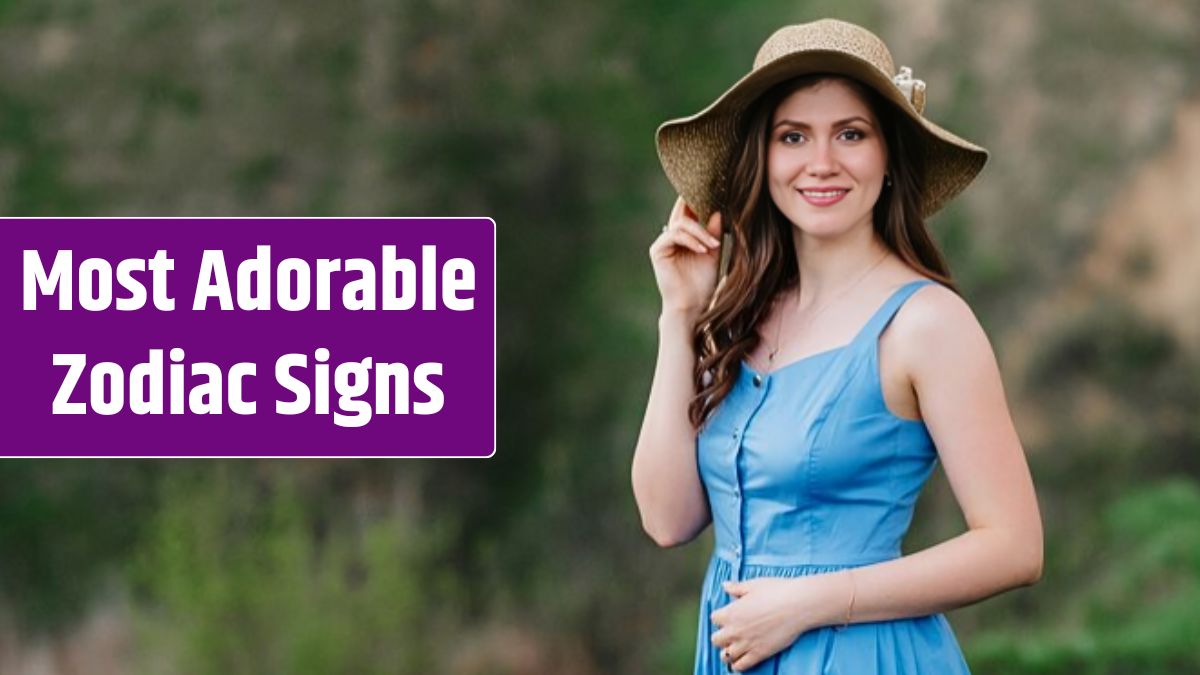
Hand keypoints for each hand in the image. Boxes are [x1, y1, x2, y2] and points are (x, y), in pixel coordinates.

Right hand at [649, 196, 722, 316]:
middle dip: (696, 203)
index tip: (715, 189)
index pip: (689, 212)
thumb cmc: (703, 283)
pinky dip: (690, 241)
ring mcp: (663, 243)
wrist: (692, 305)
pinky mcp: (657, 250)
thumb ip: (713, 233)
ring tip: (713, 247)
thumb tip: (718, 211)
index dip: (698, 200)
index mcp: (685, 236)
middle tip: (712, 196)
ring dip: (700, 233)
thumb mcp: (713, 253)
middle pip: (682, 212)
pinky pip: (673, 235)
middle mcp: (672, 236)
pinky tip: (703, 250)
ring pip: (681, 224)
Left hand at [710, 574, 842, 670]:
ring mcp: (746, 644)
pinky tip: (743, 659)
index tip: (729, 616)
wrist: (798, 605)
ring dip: (729, 652)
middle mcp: (735, 630)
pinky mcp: (759, 654)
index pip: (714, 619)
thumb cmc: (777, 591)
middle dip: (722, 636)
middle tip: (732, 633)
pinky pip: (741, 666)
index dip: (721, 617)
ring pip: (726, 656)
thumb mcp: (753, 585)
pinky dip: (739, 664)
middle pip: (716, 640)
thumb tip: (725, 585)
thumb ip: (737, 588)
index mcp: (731, 612)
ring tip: (736, 647)